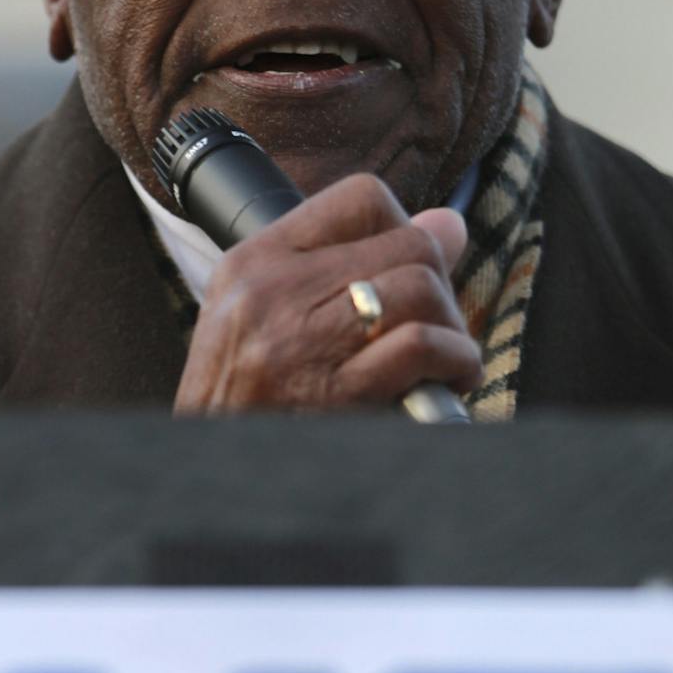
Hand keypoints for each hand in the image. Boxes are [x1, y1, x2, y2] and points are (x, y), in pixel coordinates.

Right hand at [172, 173, 478, 413]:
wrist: (216, 473)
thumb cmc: (246, 404)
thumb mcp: (268, 318)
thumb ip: (351, 266)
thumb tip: (450, 224)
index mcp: (255, 263)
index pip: (361, 199)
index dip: (407, 227)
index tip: (410, 272)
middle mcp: (274, 293)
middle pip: (407, 245)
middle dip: (442, 287)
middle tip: (438, 329)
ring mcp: (301, 342)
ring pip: (421, 289)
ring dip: (453, 329)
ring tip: (446, 361)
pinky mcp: (334, 393)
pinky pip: (421, 345)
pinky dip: (456, 362)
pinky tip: (450, 383)